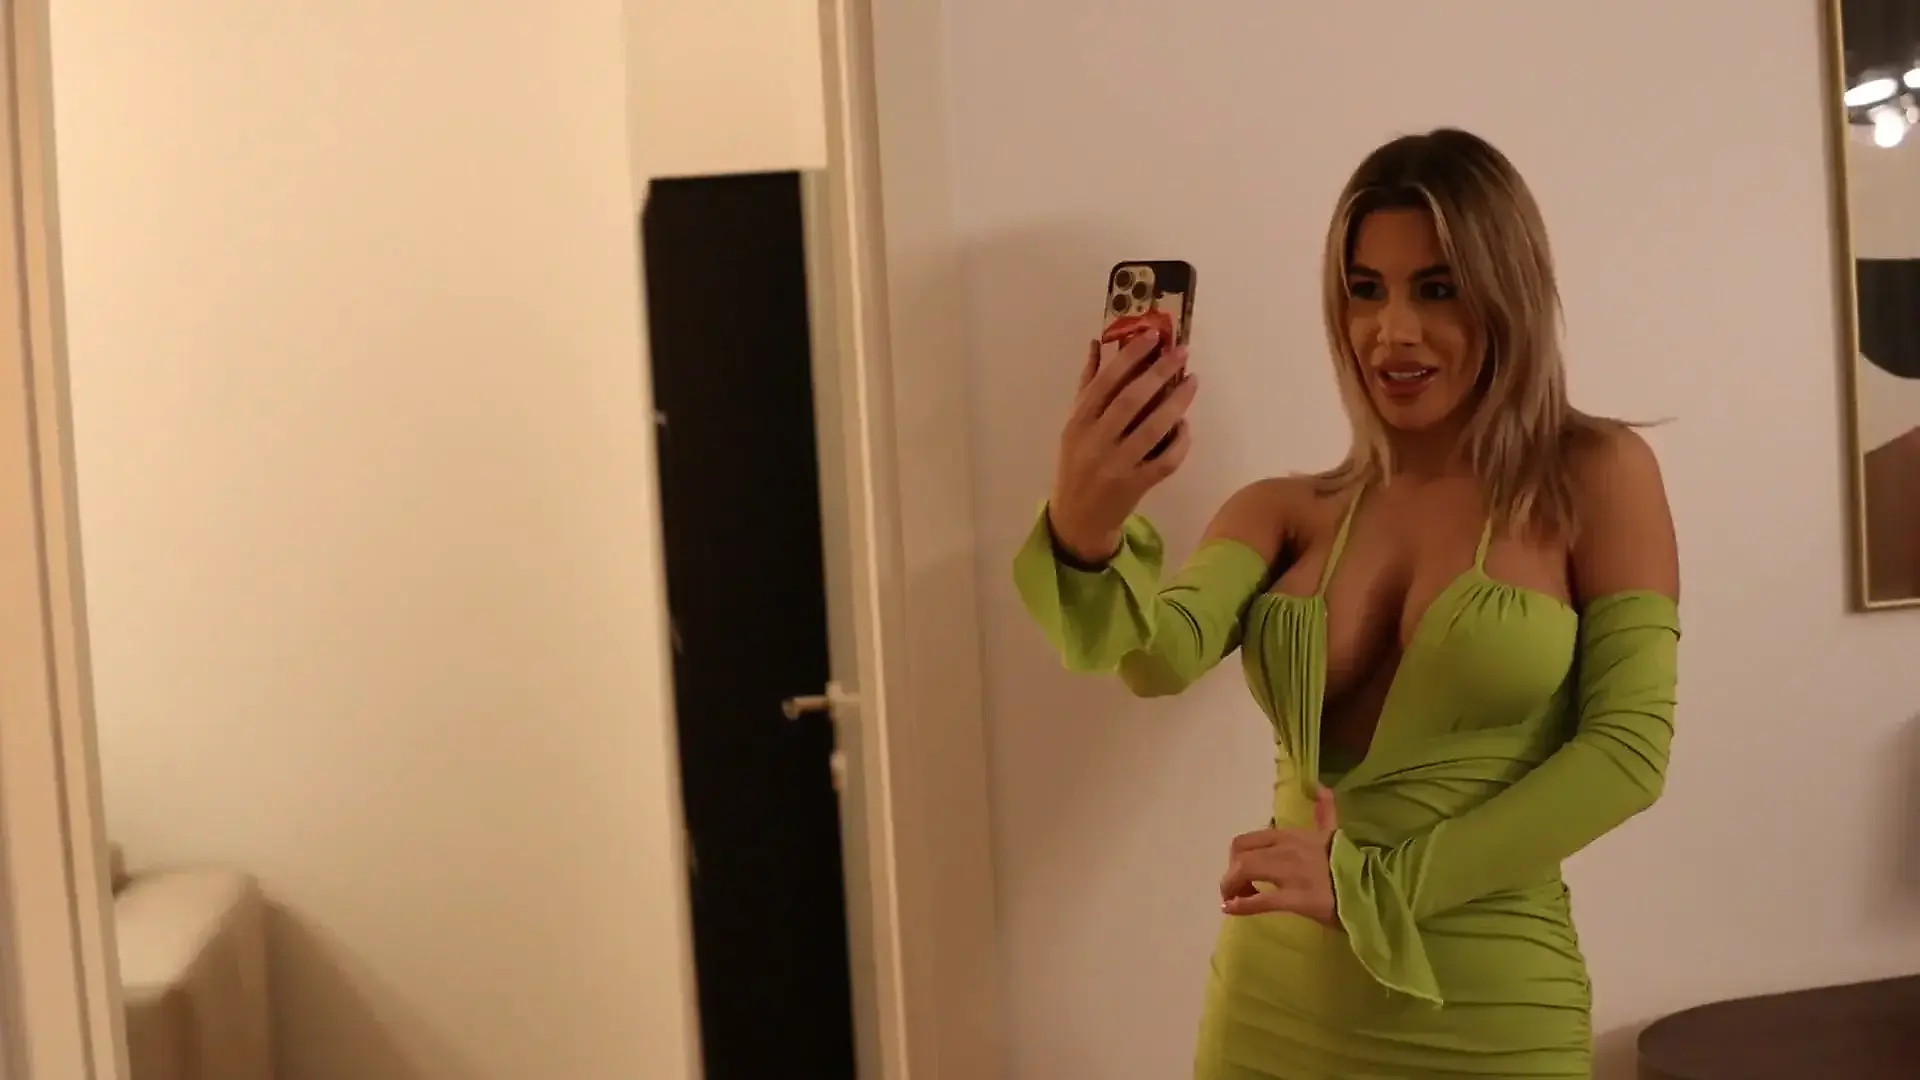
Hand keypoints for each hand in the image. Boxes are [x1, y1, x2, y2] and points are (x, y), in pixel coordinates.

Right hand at [1046, 315, 1197, 562]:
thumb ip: (1087, 385)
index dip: (1129, 357)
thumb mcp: (1074, 426)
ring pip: (1153, 429)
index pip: (1105, 383)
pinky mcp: (1136, 486)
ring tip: (1193, 381)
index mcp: (1077, 423)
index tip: (1152, 335)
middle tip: (1181, 353)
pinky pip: (1166, 460)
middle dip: (1159, 373)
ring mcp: (1116, 466)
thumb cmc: (1077, 463)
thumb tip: (1098, 343)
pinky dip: (1180, 441)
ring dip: (1177, 402)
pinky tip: (1186, 424)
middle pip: (1131, 401)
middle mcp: (1094, 442)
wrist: (1078, 518)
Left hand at [1219, 787, 1340, 927]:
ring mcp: (1290, 874)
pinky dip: (1240, 906)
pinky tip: (1233, 910)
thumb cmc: (1351, 863)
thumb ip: (1324, 811)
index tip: (1241, 872)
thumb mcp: (1334, 832)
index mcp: (1292, 835)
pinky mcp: (1297, 898)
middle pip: (1240, 856)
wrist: (1374, 888)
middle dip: (1230, 874)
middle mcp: (1286, 850)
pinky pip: (1259, 900)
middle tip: (1236, 890)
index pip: (1248, 840)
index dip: (1236, 857)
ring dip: (1231, 888)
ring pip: (1244, 872)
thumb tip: (1320, 786)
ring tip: (1235, 900)